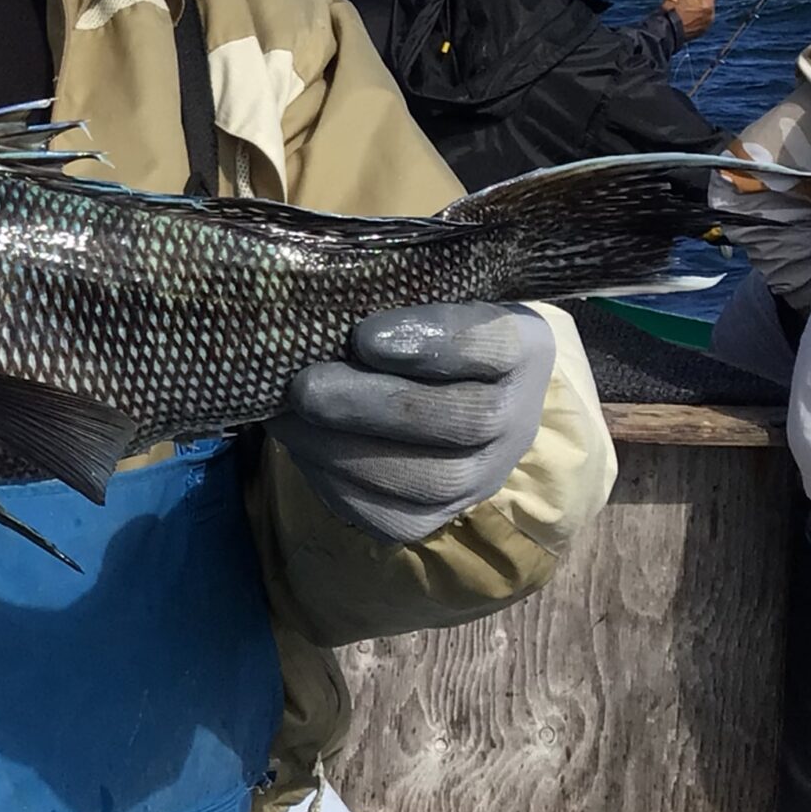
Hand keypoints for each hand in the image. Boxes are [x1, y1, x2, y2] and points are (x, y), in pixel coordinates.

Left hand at [269, 304, 555, 545]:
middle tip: (306, 386)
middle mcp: (517, 417)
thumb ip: (390, 293)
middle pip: (465, 420)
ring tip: (288, 416)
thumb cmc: (418, 326)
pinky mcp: (437, 518)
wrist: (438, 392)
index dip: (434, 342)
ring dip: (345, 450)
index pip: (495, 344)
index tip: (365, 335)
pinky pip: (391, 516)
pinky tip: (299, 446)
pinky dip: (335, 482)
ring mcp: (483, 476)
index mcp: (522, 346)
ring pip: (428, 480)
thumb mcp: (421, 294)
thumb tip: (316, 295)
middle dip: (374, 405)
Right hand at [664, 0, 716, 36]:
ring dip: (698, 10)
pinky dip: (696, 19)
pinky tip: (685, 20)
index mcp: (708, 2)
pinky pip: (701, 21)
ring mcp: (707, 24)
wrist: (667, 31)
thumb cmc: (673, 10)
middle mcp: (711, 13)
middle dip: (699, 0)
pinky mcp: (702, 32)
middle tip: (685, 2)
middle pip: (708, 1)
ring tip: (684, 12)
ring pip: (705, 11)